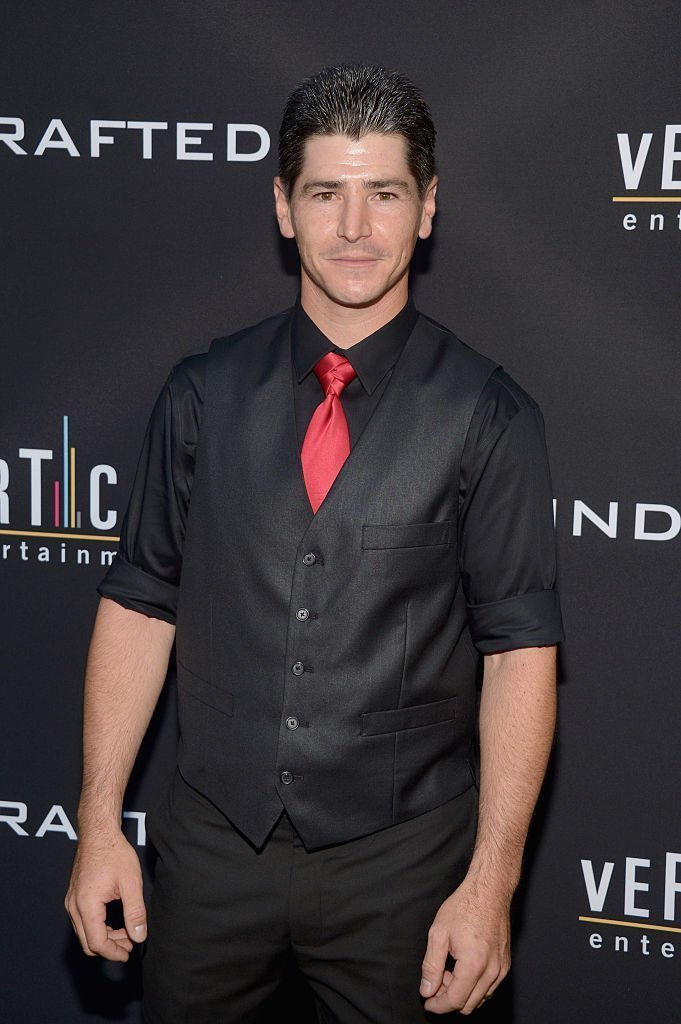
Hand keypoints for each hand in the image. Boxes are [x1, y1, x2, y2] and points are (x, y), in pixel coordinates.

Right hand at [65, 829, 146, 961]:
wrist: (98, 833)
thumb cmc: (114, 853)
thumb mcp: (131, 883)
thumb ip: (135, 912)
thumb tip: (139, 937)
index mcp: (86, 905)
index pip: (97, 942)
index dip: (113, 952)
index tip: (129, 953)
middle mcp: (74, 906)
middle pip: (88, 942)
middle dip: (109, 947)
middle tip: (130, 944)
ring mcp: (71, 901)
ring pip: (85, 932)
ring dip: (105, 937)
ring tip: (127, 932)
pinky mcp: (74, 896)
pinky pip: (83, 921)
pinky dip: (98, 926)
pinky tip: (115, 921)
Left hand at [419, 879, 510, 1013]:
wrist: (489, 891)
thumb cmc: (465, 906)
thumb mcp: (438, 933)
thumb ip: (431, 966)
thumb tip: (427, 990)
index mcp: (474, 965)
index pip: (455, 1001)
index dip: (438, 1005)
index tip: (428, 1001)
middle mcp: (492, 972)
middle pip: (468, 1005)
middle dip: (449, 998)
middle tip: (437, 979)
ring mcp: (502, 969)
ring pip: (480, 999)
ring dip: (462, 992)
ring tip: (449, 970)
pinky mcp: (505, 965)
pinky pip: (489, 988)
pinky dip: (474, 985)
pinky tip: (463, 967)